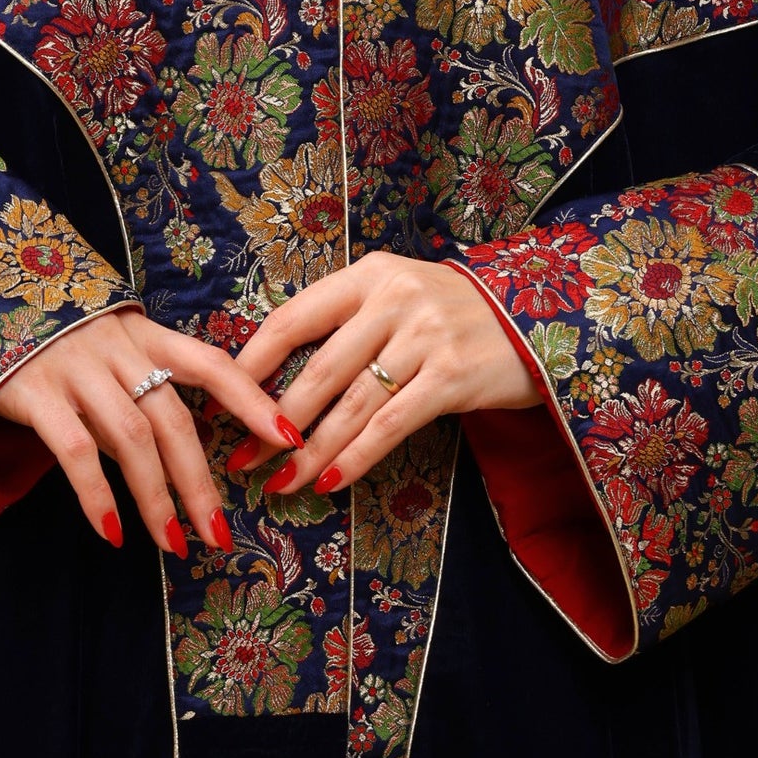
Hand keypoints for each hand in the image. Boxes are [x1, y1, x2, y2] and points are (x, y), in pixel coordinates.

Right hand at [0, 307, 301, 553]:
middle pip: (174, 419)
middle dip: (201, 480)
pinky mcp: (34, 391)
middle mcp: (116, 349)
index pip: (211, 363)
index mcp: (143, 334)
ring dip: (157, 498)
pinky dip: (97, 495)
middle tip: (219, 532)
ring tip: (175, 544)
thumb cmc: (52, 336)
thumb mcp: (105, 346)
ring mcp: (76, 368)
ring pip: (132, 439)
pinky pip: (74, 451)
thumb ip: (139, 388)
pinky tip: (112, 533)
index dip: (252, 399)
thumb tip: (179, 454)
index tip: (289, 437)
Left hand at [231, 251, 543, 492]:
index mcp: (369, 275)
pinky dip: (355, 458)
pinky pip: (390, 425)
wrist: (536, 318)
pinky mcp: (451, 377)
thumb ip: (347, 323)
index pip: (293, 318)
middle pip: (318, 370)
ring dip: (309, 451)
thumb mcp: (398, 295)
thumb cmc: (452, 314)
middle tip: (240, 458)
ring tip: (278, 482)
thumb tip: (277, 377)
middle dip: (272, 421)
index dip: (252, 363)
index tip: (221, 400)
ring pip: (351, 404)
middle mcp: (394, 299)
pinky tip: (329, 481)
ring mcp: (425, 337)